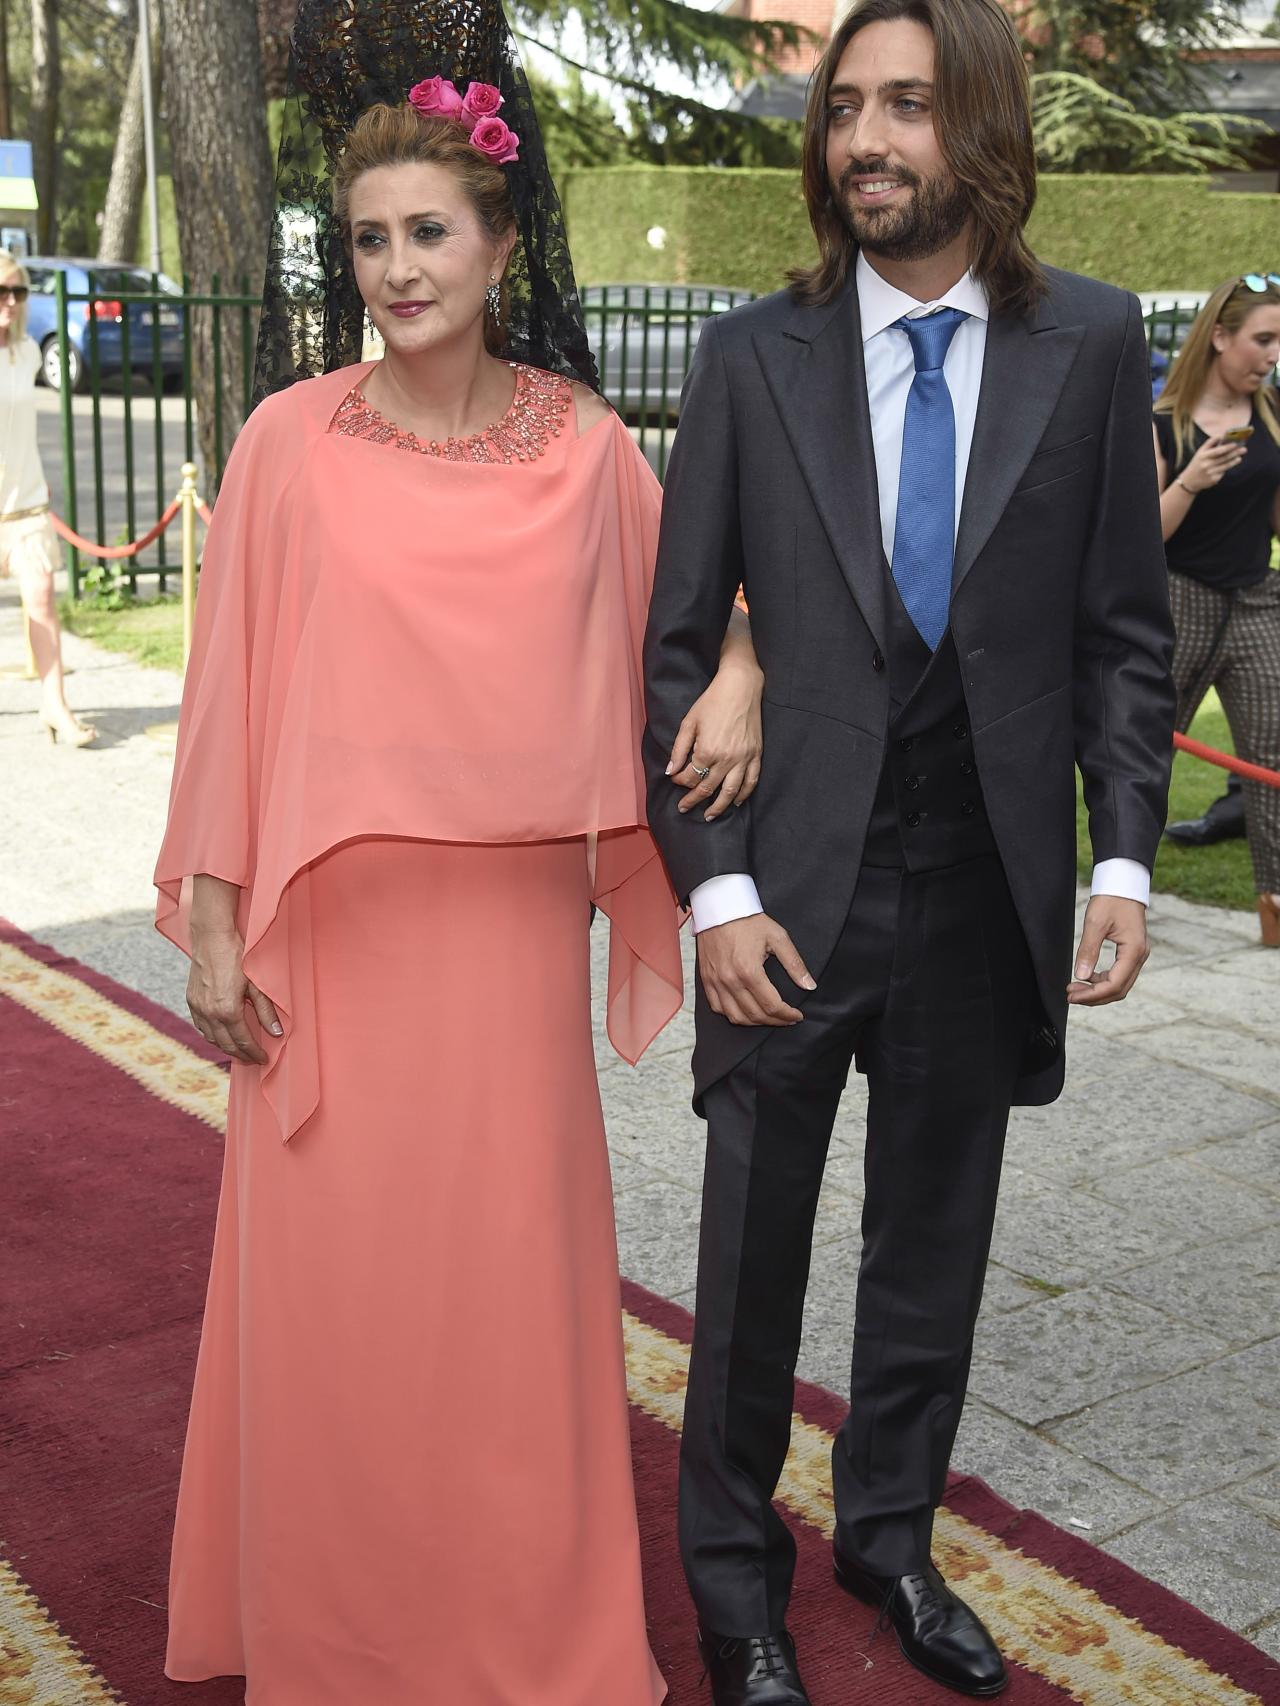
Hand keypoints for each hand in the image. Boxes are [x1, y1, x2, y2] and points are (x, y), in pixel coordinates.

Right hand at [187, 923, 281, 1062]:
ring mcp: (197, 1008)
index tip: (264, 1059)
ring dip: (226, 1047)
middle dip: (241, 1055)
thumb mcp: (257, 985)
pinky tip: (222, 1034)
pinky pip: (201, 1026)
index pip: (243, 1041)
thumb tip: (276, 1033)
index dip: (254, 1053)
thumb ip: (266, 1011)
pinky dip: (212, 1035)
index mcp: (227, 1011)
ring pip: (211, 1038)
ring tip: (240, 1049)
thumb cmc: (237, 957)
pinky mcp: (191, 1001)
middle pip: (226, 1044)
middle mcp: (209, 1013)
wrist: (212, 938)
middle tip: (254, 1059)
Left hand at [667, 656, 763, 822]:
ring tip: (710, 816)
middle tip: (684, 809)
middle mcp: (726, 759)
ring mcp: (743, 759)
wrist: (740, 687)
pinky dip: (744, 794)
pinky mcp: (756, 755)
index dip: (680, 782)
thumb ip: (679, 749)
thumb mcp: (689, 722)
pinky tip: (737, 802)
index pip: (690, 777)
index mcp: (707, 751)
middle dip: (694, 801)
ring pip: (731, 792)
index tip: (675, 781)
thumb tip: (671, 771)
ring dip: (719, 807)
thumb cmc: (711, 702)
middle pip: (708, 789)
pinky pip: (751, 781)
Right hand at [697, 912, 814, 1026]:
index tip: (797, 1015)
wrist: (719, 907)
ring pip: (735, 1016)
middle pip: (755, 1015)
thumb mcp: (777, 937)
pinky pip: (717, 1007)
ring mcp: (715, 981)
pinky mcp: (706, 980)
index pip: (771, 1005)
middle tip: (787, 1018)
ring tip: (769, 1017)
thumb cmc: (747, 920)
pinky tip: (745, 1011)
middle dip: (775, 1021)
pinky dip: (732, 1015)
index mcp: (748, 970)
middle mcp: (730, 980)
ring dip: (755, 1022)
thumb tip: (809, 985)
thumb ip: (795, 964)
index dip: (788, 1015)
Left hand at [1067, 896, 1149, 1005]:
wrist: (1123, 884)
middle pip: (1119, 990)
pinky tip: (1087, 977)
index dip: (1092, 994)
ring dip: (1098, 991)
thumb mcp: (1095, 923)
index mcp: (1134, 951)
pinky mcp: (1132, 952)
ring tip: (1076, 988)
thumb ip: (1088, 950)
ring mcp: (1138, 955)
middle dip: (1094, 997)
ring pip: (1120, 985)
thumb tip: (1081, 975)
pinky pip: (1120, 974)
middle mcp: (1140, 956)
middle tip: (1071, 995)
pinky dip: (1103, 981)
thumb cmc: (1111, 899)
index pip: (1114, 984)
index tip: (1072, 995)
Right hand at [1180, 433, 1246, 493]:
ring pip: (1226, 465)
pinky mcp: (1214, 480)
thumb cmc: (1197, 463)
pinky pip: (1223, 472)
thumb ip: (1210, 443)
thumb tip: (1221, 435)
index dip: (1227, 447)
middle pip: (1224, 458)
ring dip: (1234, 461)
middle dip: (1235, 453)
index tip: (1236, 443)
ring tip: (1240, 457)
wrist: (1189, 481)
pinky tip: (1232, 463)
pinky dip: (1228, 467)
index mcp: (1203, 456)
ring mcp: (1210, 473)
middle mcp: (1206, 465)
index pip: (1217, 451)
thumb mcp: (1200, 452)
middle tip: (1244, 449)